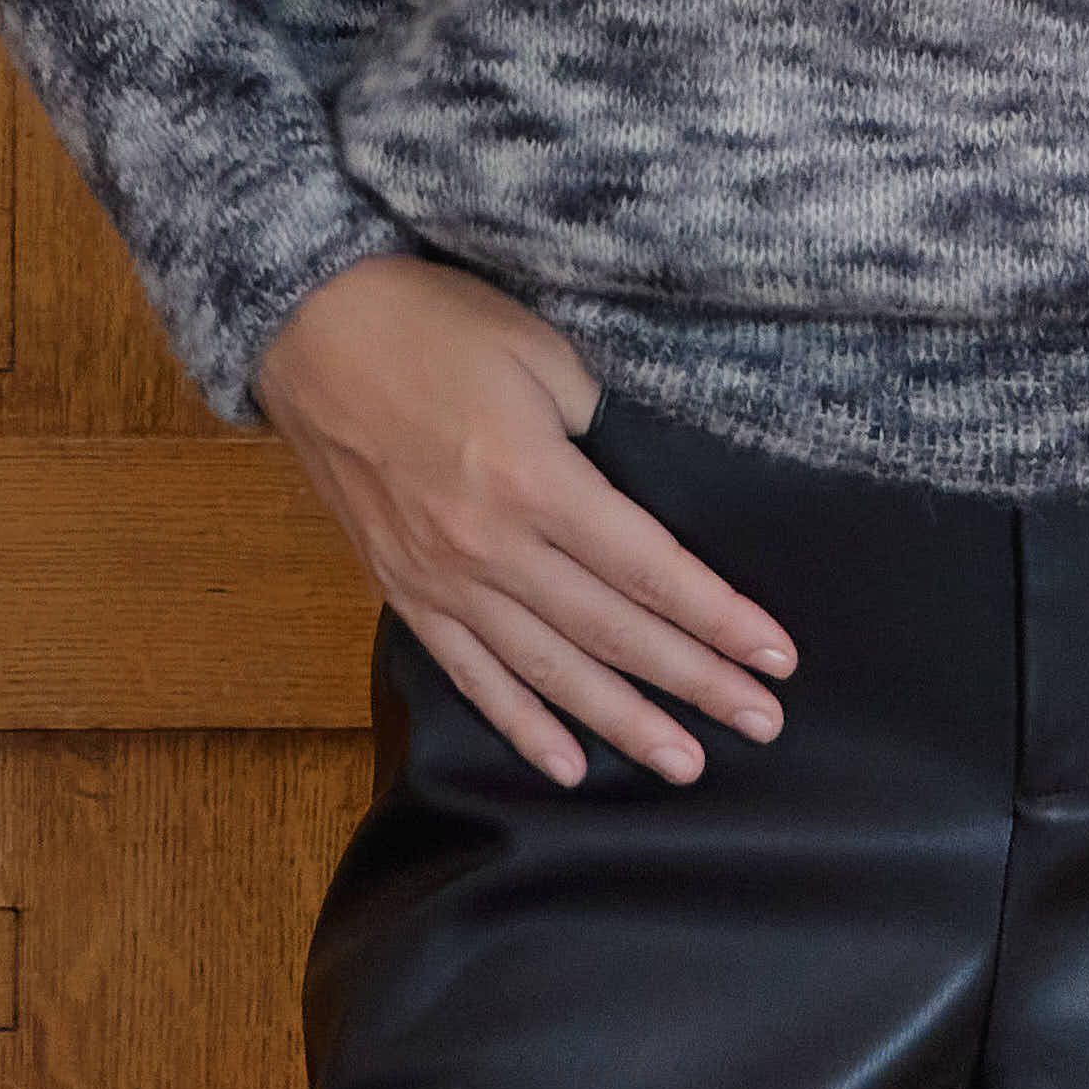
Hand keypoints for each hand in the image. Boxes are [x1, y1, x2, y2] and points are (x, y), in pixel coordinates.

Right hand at [251, 250, 797, 791]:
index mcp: (535, 481)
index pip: (649, 567)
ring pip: (548, 670)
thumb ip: (597, 423)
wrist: (312, 330)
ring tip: (686, 763)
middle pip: (613, 630)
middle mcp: (491, 546)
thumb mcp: (540, 349)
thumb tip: (636, 484)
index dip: (717, 617)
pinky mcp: (403, 590)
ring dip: (622, 721)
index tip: (776, 655)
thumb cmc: (433, 324)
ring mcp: (442, 578)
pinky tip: (565, 765)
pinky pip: (471, 674)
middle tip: (762, 723)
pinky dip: (520, 724)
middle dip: (695, 680)